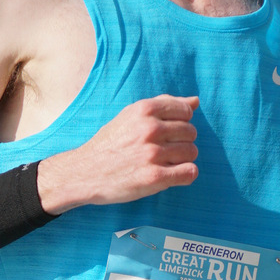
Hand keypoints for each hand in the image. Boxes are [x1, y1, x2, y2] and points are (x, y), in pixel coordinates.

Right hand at [37, 96, 198, 214]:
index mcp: (144, 110)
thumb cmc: (110, 144)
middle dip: (182, 142)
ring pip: (192, 152)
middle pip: (191, 133)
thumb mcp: (131, 116)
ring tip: (164, 163)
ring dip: (182, 160)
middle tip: (163, 151)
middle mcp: (150, 129)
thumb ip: (163, 105)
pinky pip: (190, 173)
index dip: (181, 123)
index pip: (185, 111)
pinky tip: (171, 175)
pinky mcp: (154, 177)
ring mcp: (152, 153)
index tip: (168, 133)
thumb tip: (195, 101)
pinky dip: (185, 175)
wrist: (85, 172)